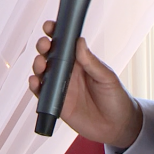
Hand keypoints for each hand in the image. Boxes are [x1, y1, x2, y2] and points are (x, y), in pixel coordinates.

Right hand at [28, 21, 142, 147]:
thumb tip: (79, 41)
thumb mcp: (106, 78)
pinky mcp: (56, 103)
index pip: (64, 43)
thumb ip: (91, 62)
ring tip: (41, 64)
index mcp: (80, 61)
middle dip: (43, 47)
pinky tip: (35, 82)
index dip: (55, 33)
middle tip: (45, 45)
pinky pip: (41, 92)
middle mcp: (67, 72)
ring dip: (37, 65)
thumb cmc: (116, 98)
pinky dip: (35, 86)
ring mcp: (60, 87)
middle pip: (49, 55)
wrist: (118, 127)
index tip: (50, 26)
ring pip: (42, 72)